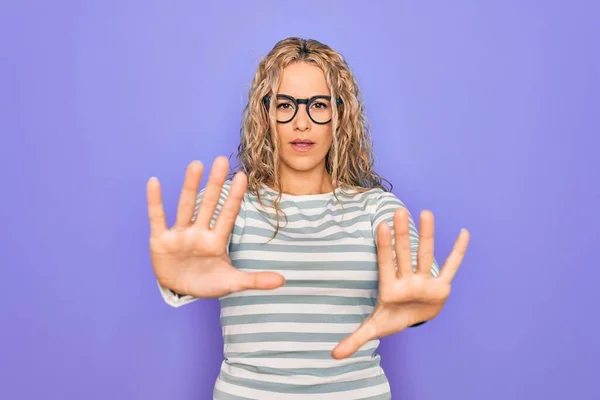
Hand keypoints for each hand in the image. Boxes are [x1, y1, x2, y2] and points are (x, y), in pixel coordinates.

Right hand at [146, 156, 284, 297]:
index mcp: (216, 241)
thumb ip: (255, 280)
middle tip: (222, 160)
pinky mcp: (160, 240)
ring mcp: (180, 235)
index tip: (243, 176)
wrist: (179, 291)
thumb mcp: (232, 283)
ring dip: (190, 186)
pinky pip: (157, 218)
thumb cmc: (207, 282)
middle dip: (215, 184)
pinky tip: (154, 182)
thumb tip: (283, 280)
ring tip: (196, 165)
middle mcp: (199, 232)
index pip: (228, 215)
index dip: (235, 197)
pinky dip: (155, 202)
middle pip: (209, 205)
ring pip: (185, 206)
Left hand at [331, 208, 469, 358]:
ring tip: (426, 213)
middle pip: (404, 254)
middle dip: (402, 235)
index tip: (380, 226)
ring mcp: (424, 282)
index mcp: (390, 289)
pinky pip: (451, 268)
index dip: (384, 247)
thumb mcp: (374, 329)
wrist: (413, 319)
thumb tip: (333, 356)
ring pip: (425, 255)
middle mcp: (407, 281)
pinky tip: (463, 233)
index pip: (385, 264)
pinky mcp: (441, 287)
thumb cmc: (392, 318)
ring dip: (427, 235)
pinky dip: (458, 252)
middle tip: (398, 210)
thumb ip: (355, 339)